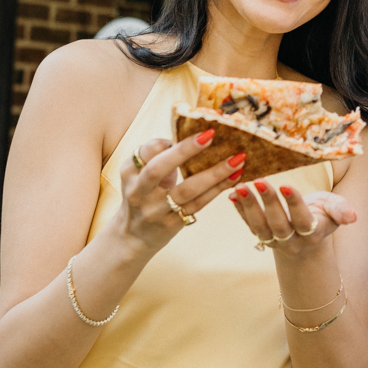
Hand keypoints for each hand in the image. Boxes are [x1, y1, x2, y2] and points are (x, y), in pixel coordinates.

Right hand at [117, 130, 239, 254]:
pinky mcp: (173, 223)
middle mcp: (139, 191)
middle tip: (210, 135)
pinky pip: (199, 203)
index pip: (144, 152)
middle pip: (158, 170)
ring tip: (237, 159)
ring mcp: (156, 210)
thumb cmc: (144, 194)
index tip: (182, 131)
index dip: (162, 142)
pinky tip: (235, 176)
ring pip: (187, 190)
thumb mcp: (140, 174)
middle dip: (184, 151)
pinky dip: (218, 189)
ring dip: (214, 173)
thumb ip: (158, 154)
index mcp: (130, 173)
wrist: (134, 237)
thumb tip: (192, 132)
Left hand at [230, 178, 355, 254]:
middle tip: (259, 181)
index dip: (294, 204)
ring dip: (249, 207)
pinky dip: (240, 210)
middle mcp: (292, 241)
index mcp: (313, 233)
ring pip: (260, 227)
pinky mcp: (261, 235)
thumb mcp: (334, 209)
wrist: (307, 237)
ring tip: (240, 187)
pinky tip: (232, 194)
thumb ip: (341, 210)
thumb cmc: (323, 214)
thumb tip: (353, 217)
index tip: (286, 185)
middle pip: (278, 225)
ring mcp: (274, 240)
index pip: (303, 220)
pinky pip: (249, 224)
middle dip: (268, 203)